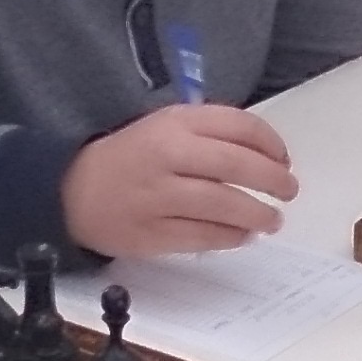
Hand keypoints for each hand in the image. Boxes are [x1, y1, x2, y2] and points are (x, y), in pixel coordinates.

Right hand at [61, 103, 299, 257]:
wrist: (72, 190)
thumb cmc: (132, 156)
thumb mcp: (165, 126)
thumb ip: (211, 133)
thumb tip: (266, 157)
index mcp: (175, 123)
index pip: (239, 127)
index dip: (272, 144)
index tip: (284, 159)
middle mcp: (168, 156)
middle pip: (237, 166)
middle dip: (273, 180)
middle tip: (289, 191)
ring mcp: (158, 196)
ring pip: (223, 205)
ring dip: (257, 215)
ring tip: (273, 220)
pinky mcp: (150, 233)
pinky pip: (203, 237)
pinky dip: (230, 237)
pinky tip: (243, 235)